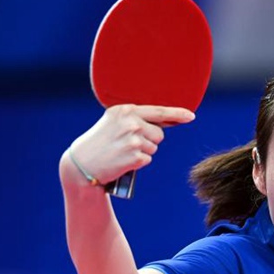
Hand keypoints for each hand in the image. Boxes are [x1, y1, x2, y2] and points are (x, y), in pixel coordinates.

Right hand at [63, 105, 194, 186]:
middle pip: (159, 133)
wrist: (83, 162)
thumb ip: (136, 118)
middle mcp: (131, 123)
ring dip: (143, 152)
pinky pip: (148, 159)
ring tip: (123, 151)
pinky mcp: (135, 157)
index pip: (158, 111)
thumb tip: (166, 120)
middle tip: (127, 143)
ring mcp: (134, 140)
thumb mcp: (114, 121)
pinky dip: (138, 162)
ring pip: (154, 147)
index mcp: (126, 110)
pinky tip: (123, 160)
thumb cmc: (101, 141)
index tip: (191, 116)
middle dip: (149, 140)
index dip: (177, 114)